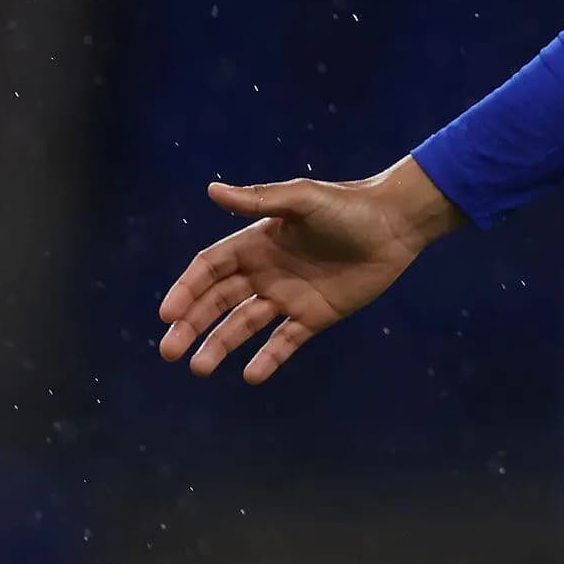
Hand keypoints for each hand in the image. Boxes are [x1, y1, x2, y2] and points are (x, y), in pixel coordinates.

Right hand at [154, 157, 462, 384]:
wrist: (396, 224)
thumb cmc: (348, 206)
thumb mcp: (302, 199)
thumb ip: (259, 200)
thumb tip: (212, 190)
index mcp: (256, 243)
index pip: (209, 269)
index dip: (186, 290)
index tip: (168, 314)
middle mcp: (265, 272)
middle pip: (217, 302)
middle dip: (191, 325)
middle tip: (169, 351)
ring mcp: (288, 296)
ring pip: (243, 325)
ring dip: (219, 345)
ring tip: (199, 368)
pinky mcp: (314, 316)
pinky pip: (284, 341)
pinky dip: (268, 358)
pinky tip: (250, 374)